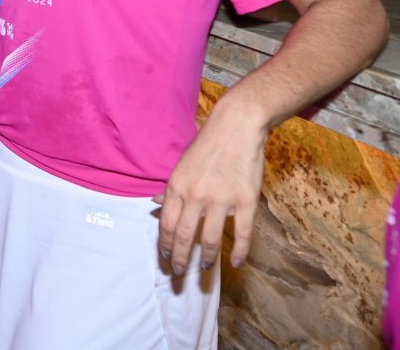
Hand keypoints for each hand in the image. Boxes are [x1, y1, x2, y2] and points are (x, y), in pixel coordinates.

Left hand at [155, 99, 267, 275]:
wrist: (237, 126)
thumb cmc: (208, 145)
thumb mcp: (181, 165)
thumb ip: (170, 189)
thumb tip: (153, 205)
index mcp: (177, 186)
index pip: (166, 224)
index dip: (164, 245)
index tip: (165, 258)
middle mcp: (196, 195)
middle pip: (183, 236)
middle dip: (179, 259)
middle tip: (178, 273)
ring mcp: (222, 199)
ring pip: (209, 239)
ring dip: (206, 258)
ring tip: (204, 268)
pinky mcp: (246, 200)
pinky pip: (242, 233)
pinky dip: (239, 251)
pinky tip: (236, 262)